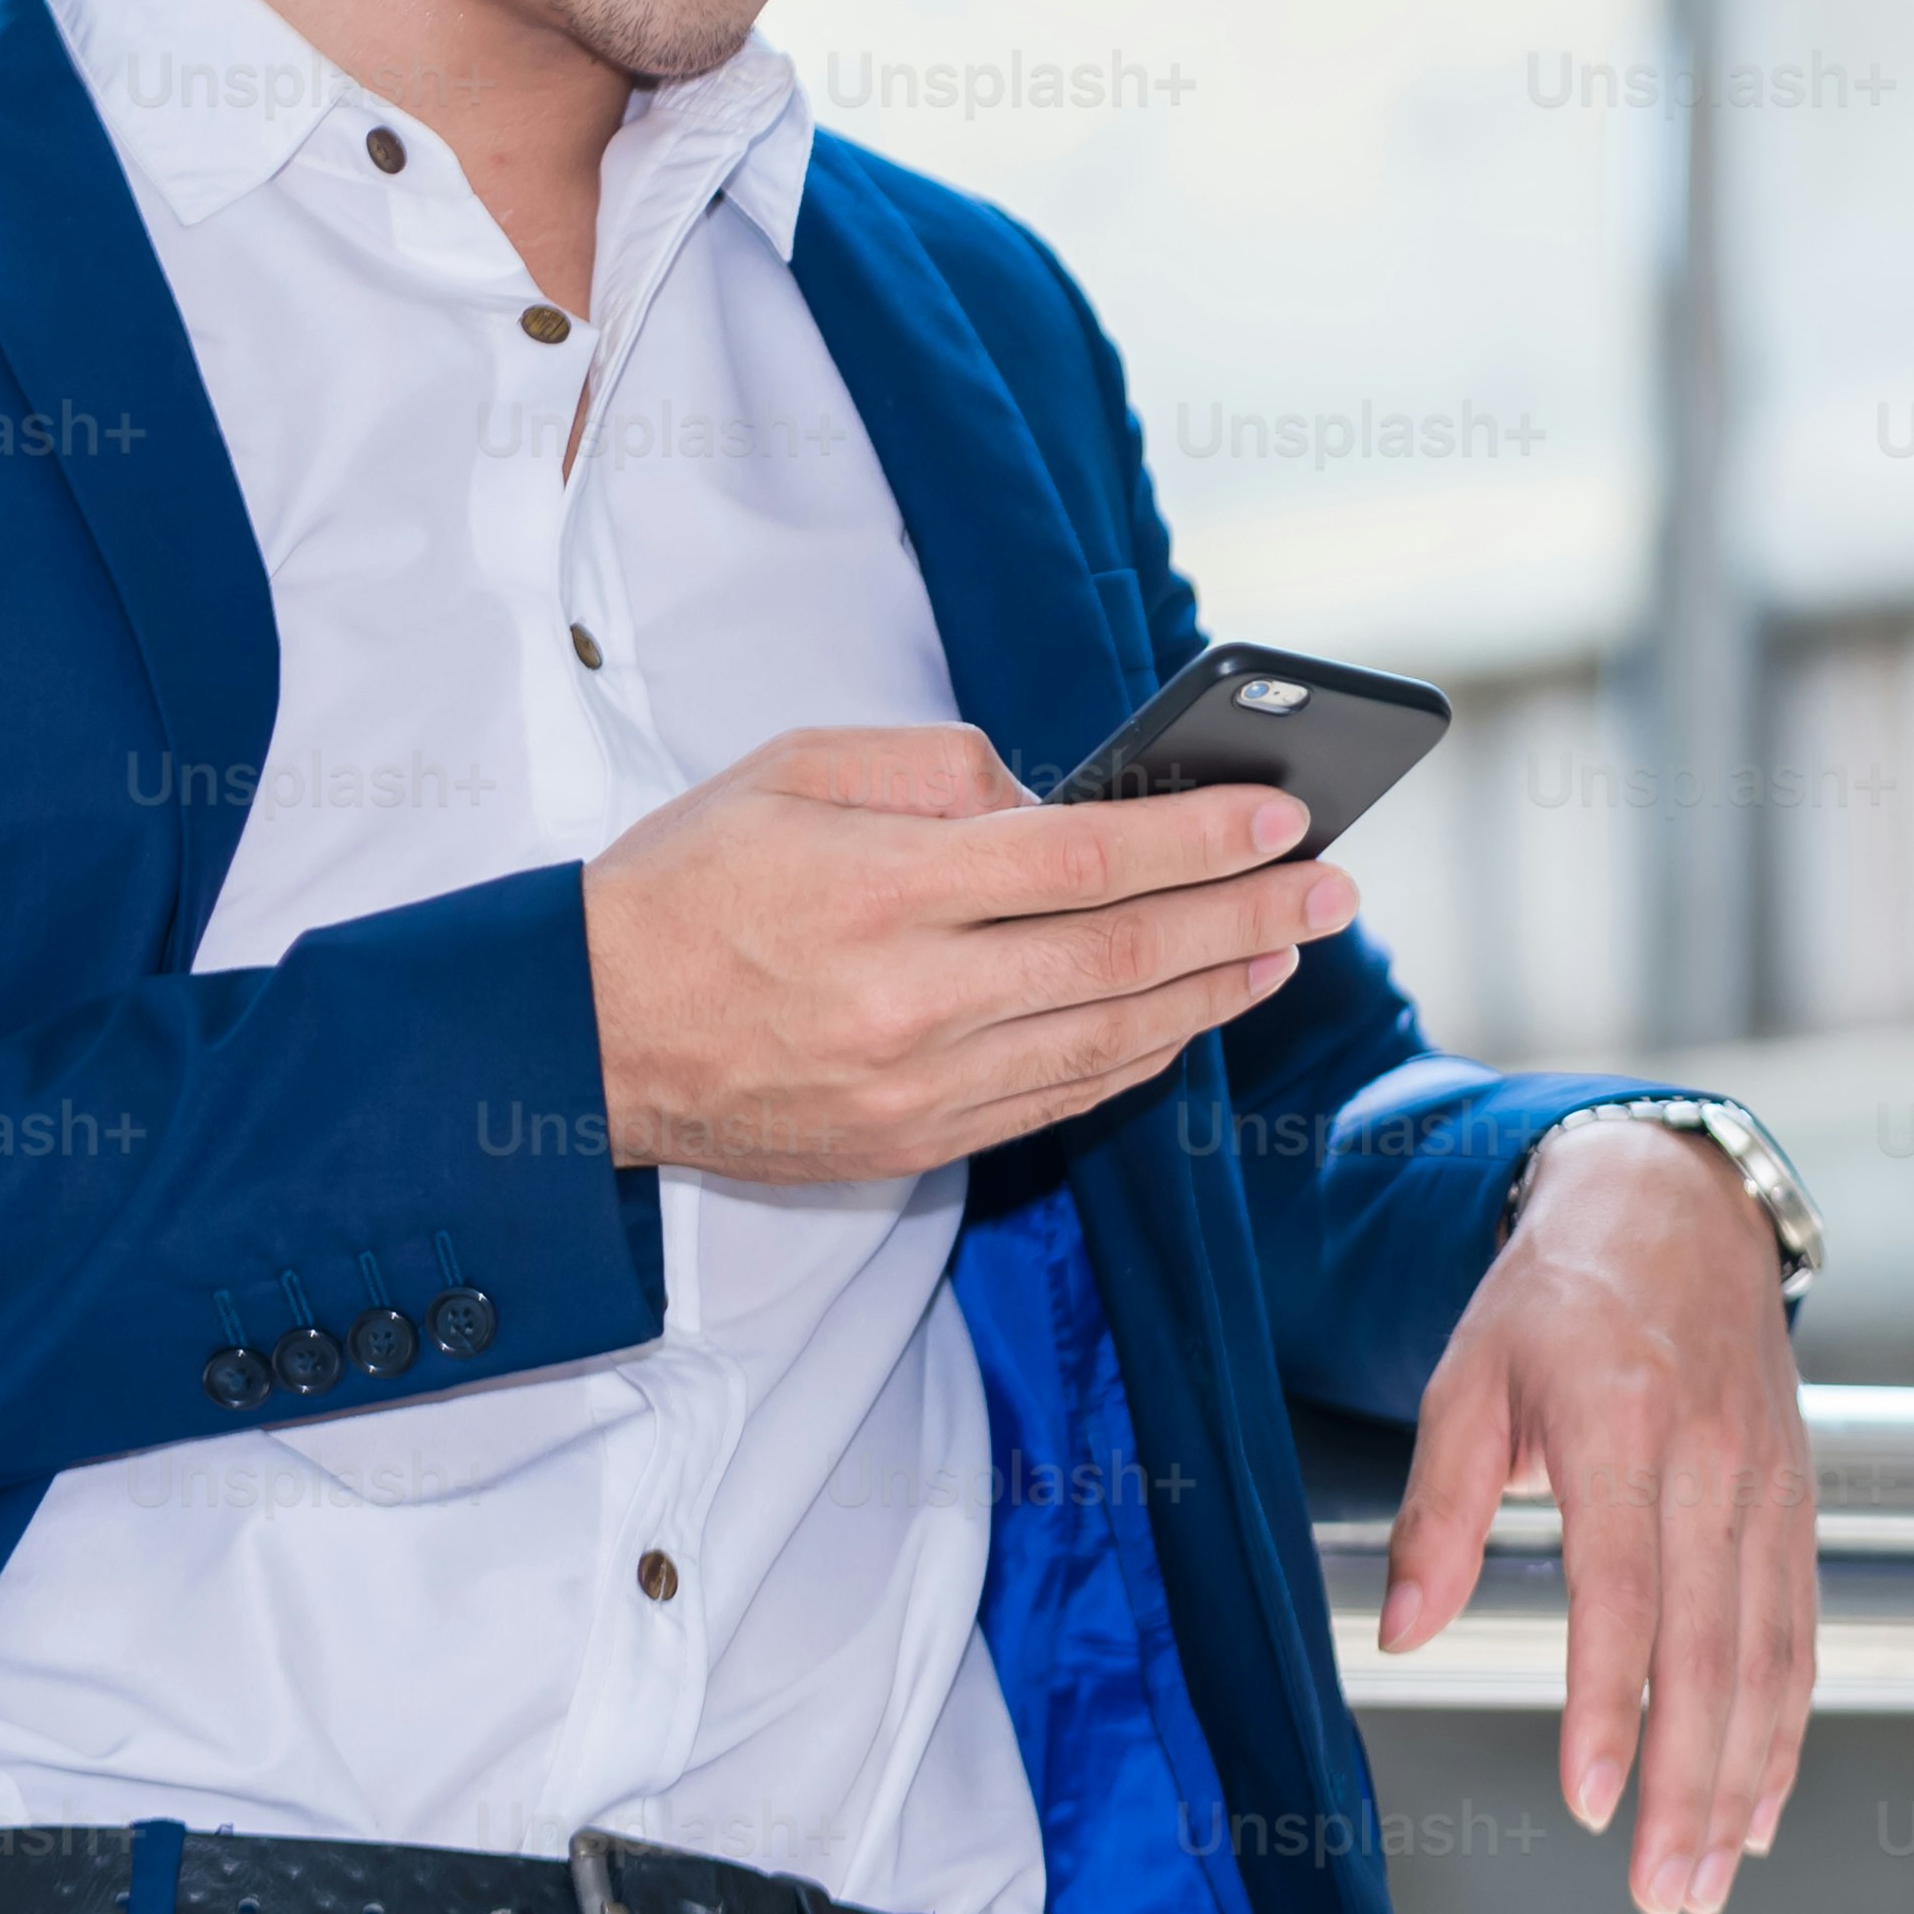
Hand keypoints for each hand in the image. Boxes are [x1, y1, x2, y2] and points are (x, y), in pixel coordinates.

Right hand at [580, 724, 1345, 1186]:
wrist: (580, 1034)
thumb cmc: (685, 884)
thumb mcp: (792, 769)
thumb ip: (935, 768)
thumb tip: (1053, 799)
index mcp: (880, 889)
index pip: (1081, 861)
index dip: (1195, 842)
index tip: (1280, 821)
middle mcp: (909, 998)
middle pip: (1120, 958)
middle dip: (1244, 919)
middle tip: (1333, 889)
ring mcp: (914, 1087)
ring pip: (1106, 1043)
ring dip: (1211, 993)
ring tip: (1286, 948)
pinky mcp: (911, 1145)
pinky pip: (1056, 1101)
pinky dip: (1136, 1056)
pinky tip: (1188, 1015)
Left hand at [1373, 1122, 1816, 1913]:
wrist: (1676, 1206)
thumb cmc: (1553, 1297)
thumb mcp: (1465, 1377)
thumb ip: (1437, 1510)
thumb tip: (1402, 1634)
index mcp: (1620, 1426)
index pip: (1619, 1591)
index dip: (1604, 1705)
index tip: (1587, 1802)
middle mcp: (1711, 1460)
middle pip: (1710, 1649)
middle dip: (1691, 1785)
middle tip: (1664, 1894)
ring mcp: (1767, 1482)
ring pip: (1768, 1655)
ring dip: (1744, 1778)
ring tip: (1708, 1878)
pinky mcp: (1796, 1500)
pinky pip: (1799, 1628)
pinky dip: (1787, 1724)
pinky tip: (1761, 1799)